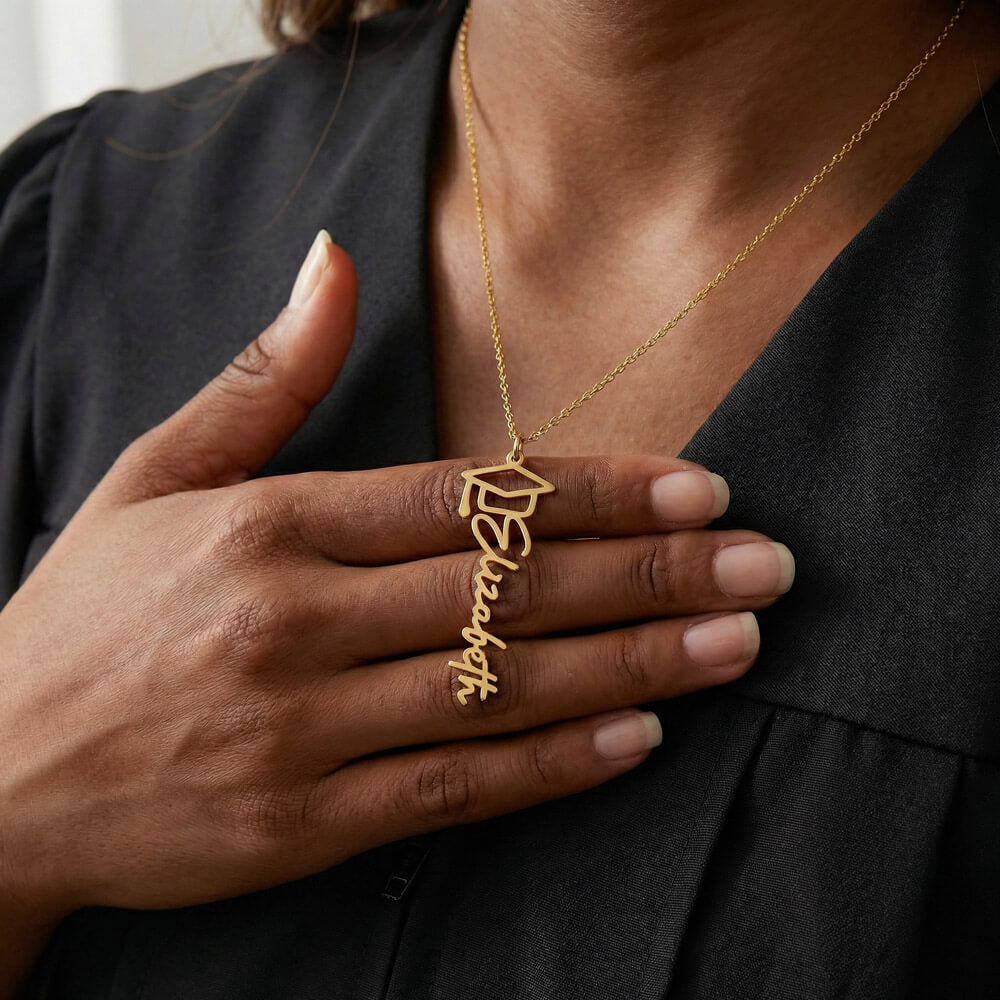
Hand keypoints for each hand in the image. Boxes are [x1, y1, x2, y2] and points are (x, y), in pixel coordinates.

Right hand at [0, 232, 791, 975]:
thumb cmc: (84, 617)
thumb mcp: (155, 476)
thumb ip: (262, 377)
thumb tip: (333, 263)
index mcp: (269, 528)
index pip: (465, 497)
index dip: (589, 490)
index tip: (692, 485)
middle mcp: (295, 624)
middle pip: (508, 588)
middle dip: (648, 572)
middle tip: (762, 563)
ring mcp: (303, 731)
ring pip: (501, 690)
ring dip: (632, 664)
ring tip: (735, 643)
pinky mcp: (304, 824)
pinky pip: (453, 792)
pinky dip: (553, 768)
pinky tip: (639, 739)